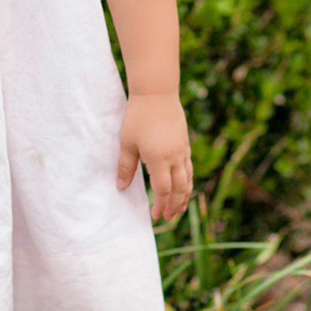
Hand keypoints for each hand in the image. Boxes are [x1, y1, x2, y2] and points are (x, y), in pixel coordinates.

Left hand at [118, 97, 192, 222]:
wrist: (157, 93)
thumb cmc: (138, 116)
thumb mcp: (127, 143)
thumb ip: (126, 167)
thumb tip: (121, 188)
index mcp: (159, 159)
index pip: (163, 190)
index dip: (160, 205)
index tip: (156, 216)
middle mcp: (174, 157)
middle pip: (179, 188)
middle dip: (175, 205)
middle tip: (169, 217)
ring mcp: (182, 150)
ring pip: (188, 178)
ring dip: (184, 195)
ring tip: (181, 208)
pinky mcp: (184, 142)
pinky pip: (189, 167)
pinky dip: (188, 180)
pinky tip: (184, 184)